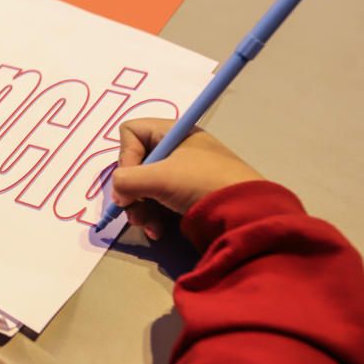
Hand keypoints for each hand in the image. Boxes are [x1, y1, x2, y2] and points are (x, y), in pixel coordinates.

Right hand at [111, 118, 262, 239]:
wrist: (245, 214)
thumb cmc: (200, 184)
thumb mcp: (159, 178)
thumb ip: (127, 181)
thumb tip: (118, 195)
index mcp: (173, 133)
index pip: (131, 133)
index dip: (125, 155)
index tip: (130, 179)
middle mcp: (177, 148)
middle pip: (135, 162)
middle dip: (131, 189)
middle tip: (131, 208)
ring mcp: (183, 173)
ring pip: (145, 185)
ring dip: (140, 207)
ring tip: (146, 225)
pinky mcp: (188, 196)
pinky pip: (159, 201)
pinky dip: (154, 216)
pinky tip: (157, 231)